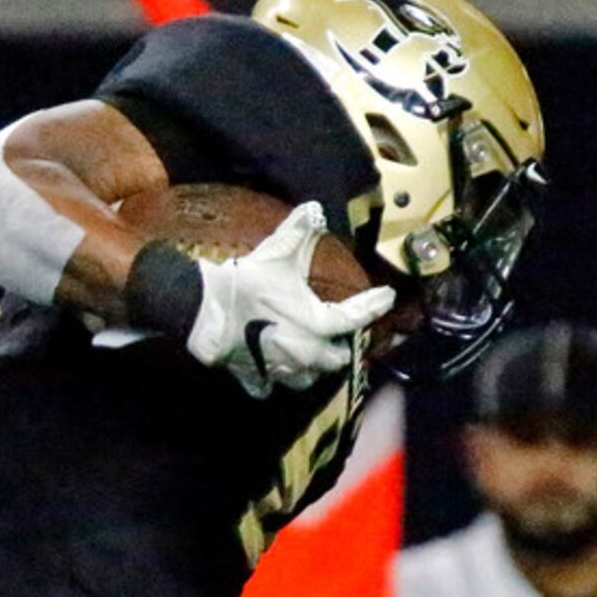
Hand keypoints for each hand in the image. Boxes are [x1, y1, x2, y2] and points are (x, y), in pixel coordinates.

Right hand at [186, 203, 394, 399]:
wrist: (208, 312)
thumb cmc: (249, 284)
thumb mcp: (279, 253)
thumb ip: (300, 230)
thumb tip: (314, 209)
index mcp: (319, 324)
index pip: (357, 316)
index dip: (375, 305)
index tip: (387, 298)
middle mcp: (307, 353)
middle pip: (336, 360)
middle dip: (341, 349)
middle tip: (342, 337)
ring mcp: (282, 369)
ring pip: (308, 379)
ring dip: (312, 369)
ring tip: (311, 357)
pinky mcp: (256, 377)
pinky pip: (270, 387)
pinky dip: (272, 380)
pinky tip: (272, 370)